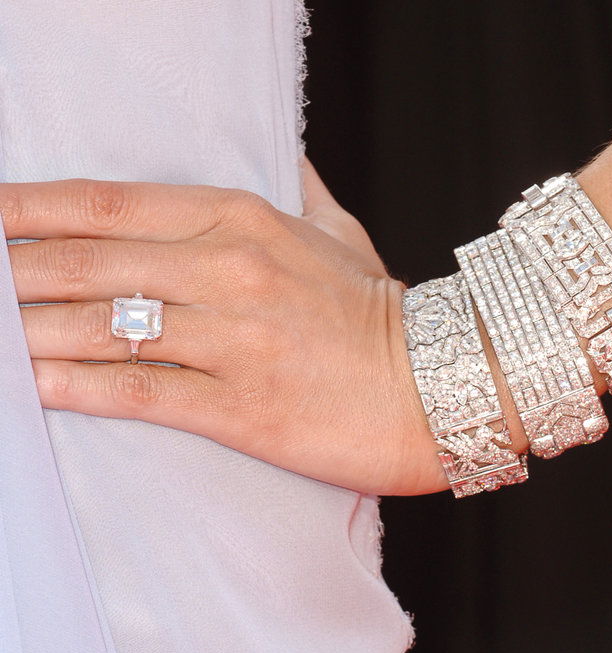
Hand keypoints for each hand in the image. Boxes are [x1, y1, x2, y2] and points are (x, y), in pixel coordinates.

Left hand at [6, 161, 445, 494]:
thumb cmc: (380, 311)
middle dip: (10, 271)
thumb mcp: (339, 233)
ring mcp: (234, 339)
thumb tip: (286, 156)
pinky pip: (141, 390)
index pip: (109, 205)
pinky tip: (32, 385)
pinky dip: (76, 387)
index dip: (30, 209)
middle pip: (89, 264)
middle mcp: (230, 270)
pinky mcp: (242, 406)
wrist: (438, 384)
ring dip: (28, 331)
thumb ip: (300, 189)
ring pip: (102, 327)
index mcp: (244, 219)